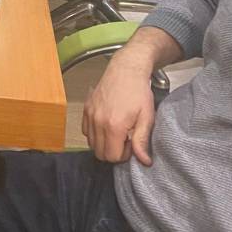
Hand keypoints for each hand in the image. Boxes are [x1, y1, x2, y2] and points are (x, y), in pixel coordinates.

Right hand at [82, 50, 155, 165]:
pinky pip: (85, 130)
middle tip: (125, 140)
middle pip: (99, 153)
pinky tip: (107, 125)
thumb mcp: (147, 117)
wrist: (126, 70)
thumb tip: (144, 162)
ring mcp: (90, 114)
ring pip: (91, 143)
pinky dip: (94, 133)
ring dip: (103, 143)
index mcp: (114, 126)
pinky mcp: (86, 108)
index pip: (112, 157)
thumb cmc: (139, 92)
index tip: (132, 143)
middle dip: (113, 151)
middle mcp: (98, 121)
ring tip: (117, 132)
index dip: (124, 155)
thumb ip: (142, 141)